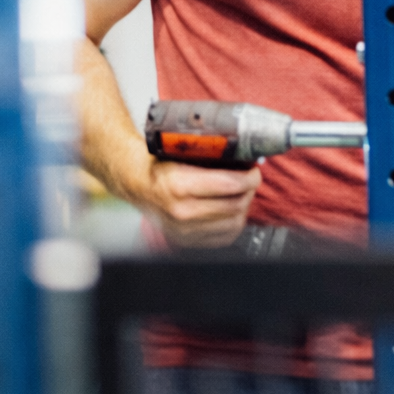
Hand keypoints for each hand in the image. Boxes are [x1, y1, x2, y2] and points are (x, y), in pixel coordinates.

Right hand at [141, 158, 261, 248]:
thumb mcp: (182, 152)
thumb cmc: (161, 166)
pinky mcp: (189, 241)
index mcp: (179, 185)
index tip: (253, 171)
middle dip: (249, 190)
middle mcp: (182, 211)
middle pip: (236, 204)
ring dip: (244, 206)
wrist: (139, 187)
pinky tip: (231, 209)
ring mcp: (185, 230)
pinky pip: (225, 236)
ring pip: (234, 222)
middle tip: (250, 179)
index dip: (249, 177)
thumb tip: (243, 154)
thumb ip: (211, 154)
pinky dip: (234, 222)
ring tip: (241, 193)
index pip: (230, 184)